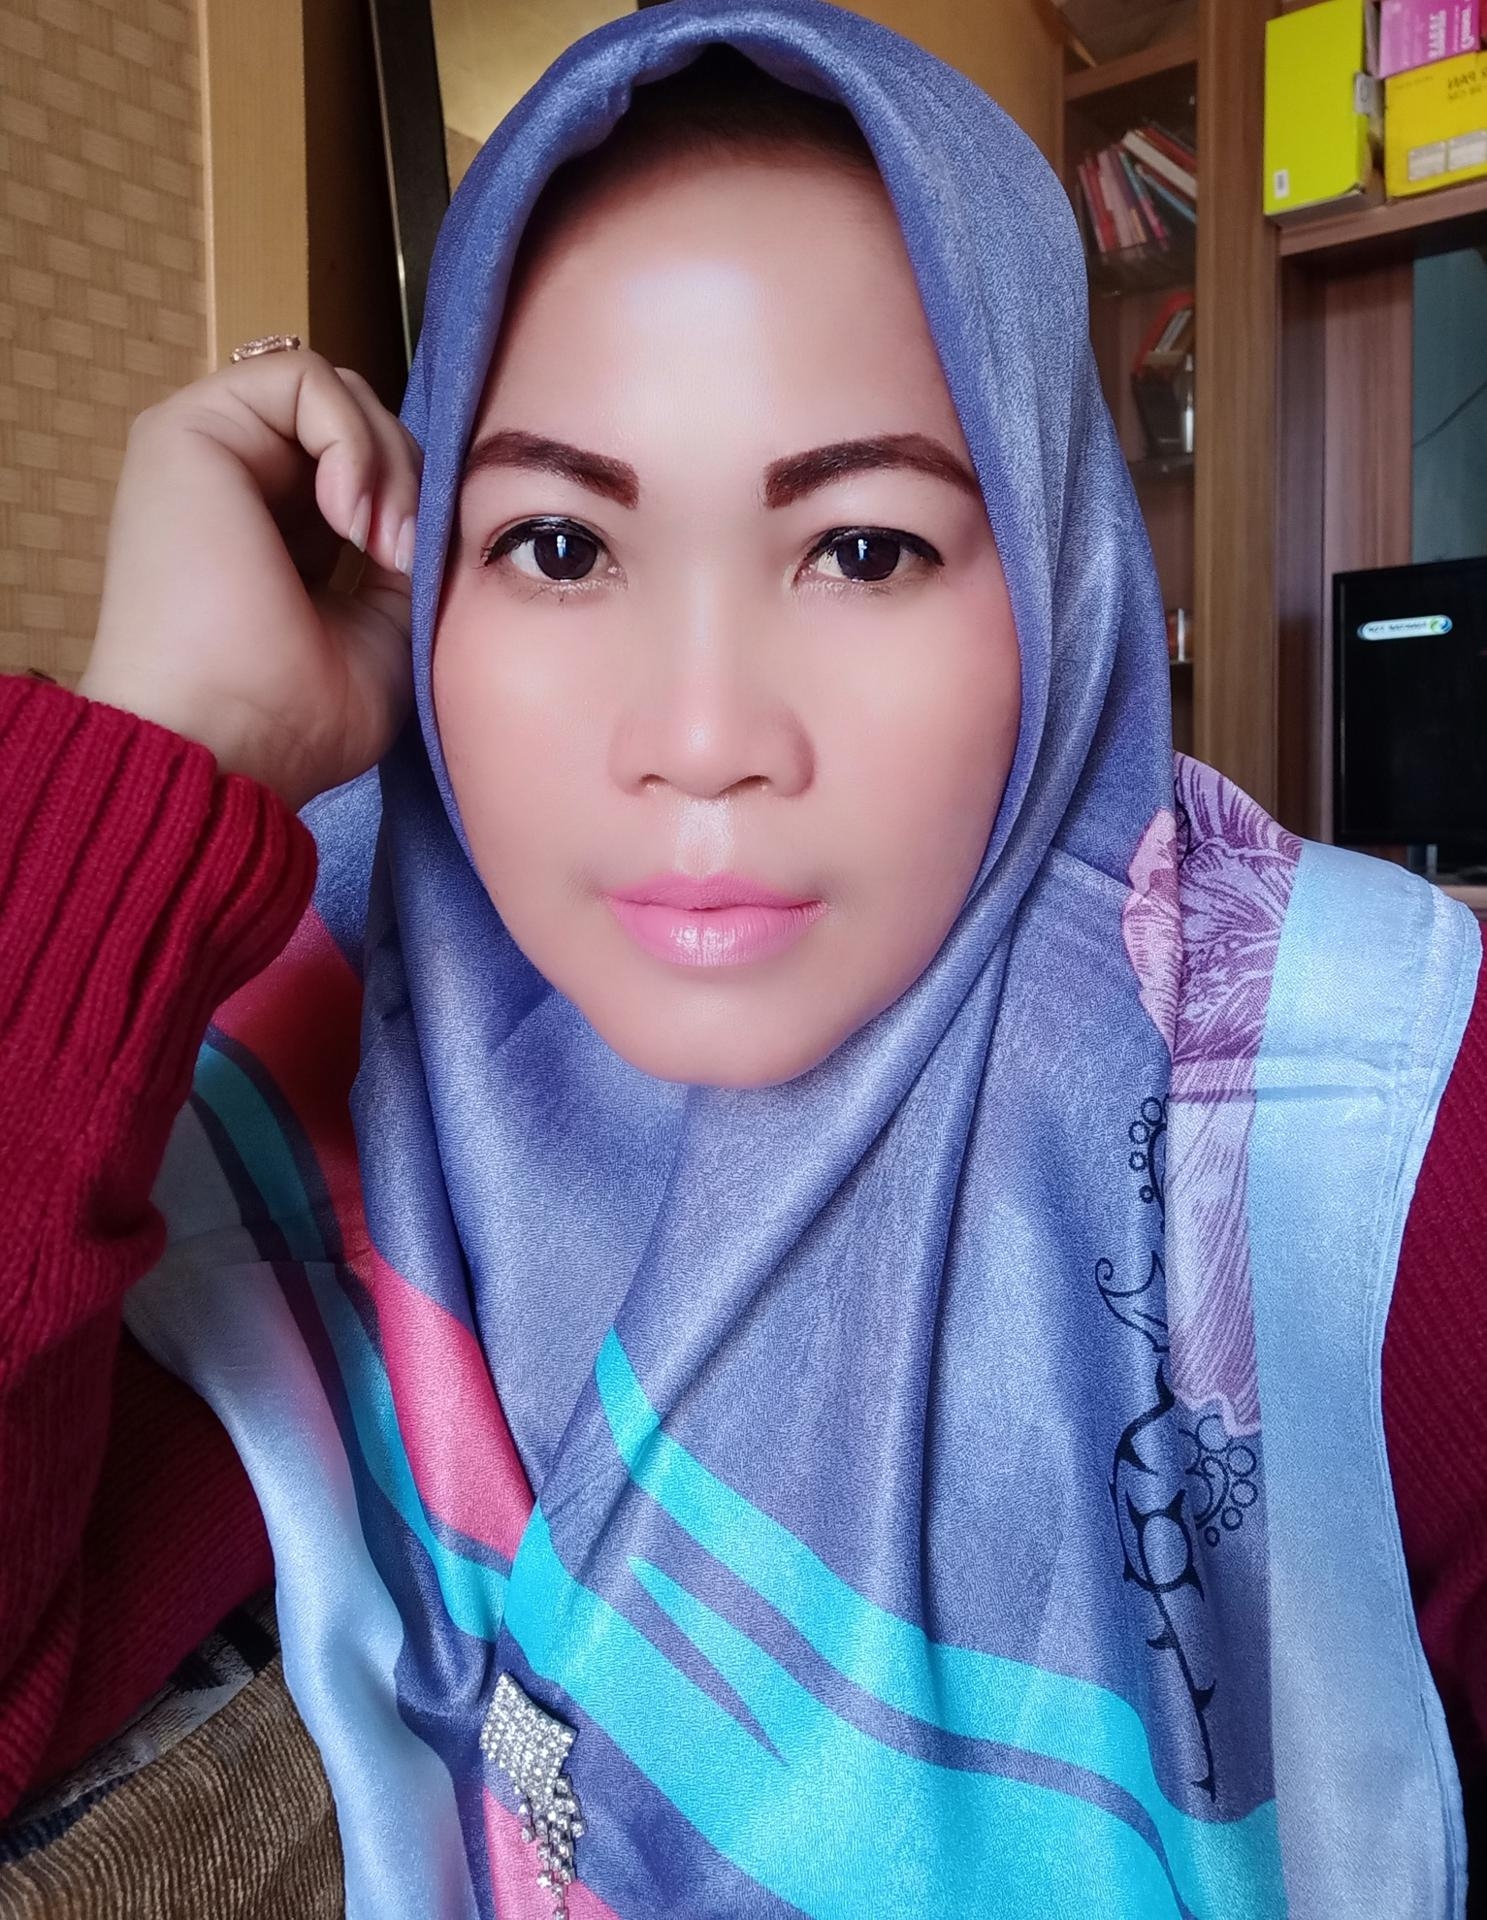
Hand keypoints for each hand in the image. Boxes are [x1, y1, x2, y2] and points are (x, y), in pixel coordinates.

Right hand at [79, 348, 421, 811]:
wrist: (227, 745)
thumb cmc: (298, 717)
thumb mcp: (388, 629)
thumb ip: (410, 555)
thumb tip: (443, 497)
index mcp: (281, 532)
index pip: (370, 465)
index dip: (415, 499)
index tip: (419, 571)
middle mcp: (240, 484)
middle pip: (359, 419)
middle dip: (408, 475)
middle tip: (405, 557)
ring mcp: (208, 454)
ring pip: (337, 392)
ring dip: (385, 461)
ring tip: (381, 544)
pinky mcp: (185, 430)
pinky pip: (301, 375)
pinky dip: (350, 437)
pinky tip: (351, 516)